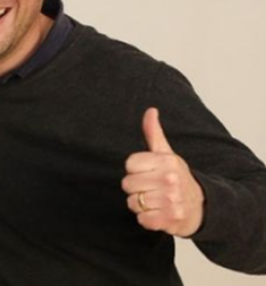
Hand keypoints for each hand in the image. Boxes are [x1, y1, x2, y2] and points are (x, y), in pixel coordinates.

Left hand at [121, 108, 204, 236]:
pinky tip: (158, 213)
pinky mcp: (169, 220)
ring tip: (155, 201)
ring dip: (140, 204)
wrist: (203, 207)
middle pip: (127, 184)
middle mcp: (170, 180)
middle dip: (136, 188)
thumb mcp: (167, 154)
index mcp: (167, 161)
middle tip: (152, 188)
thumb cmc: (178, 178)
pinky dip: (146, 219)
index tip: (147, 172)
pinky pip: (141, 219)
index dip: (135, 169)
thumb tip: (150, 110)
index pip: (130, 164)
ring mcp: (171, 201)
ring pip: (133, 202)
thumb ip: (154, 133)